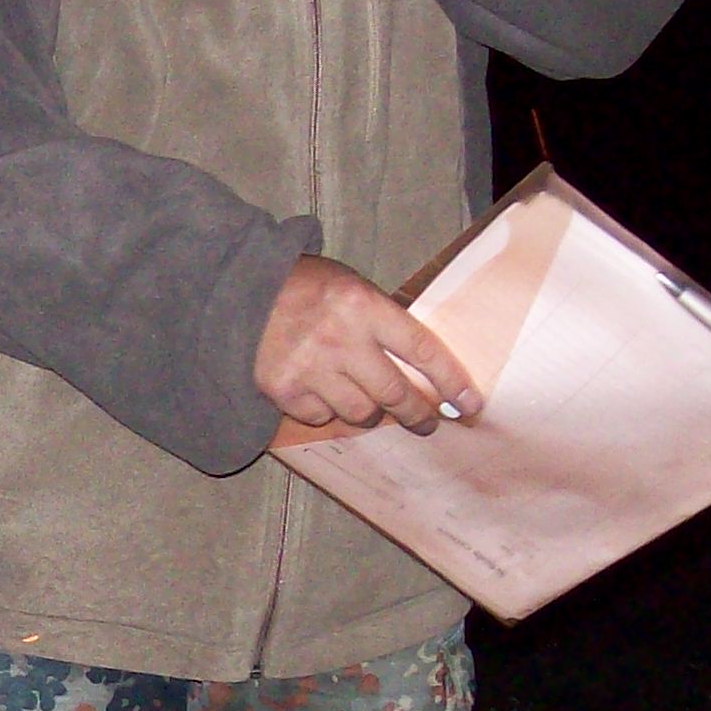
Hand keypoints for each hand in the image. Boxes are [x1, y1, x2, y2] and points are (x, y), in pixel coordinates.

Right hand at [253, 254, 480, 437]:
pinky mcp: (284, 390)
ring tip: (368, 404)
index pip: (422, 350)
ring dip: (370, 413)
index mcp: (363, 305)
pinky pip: (321, 417)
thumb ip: (383, 322)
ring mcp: (311, 368)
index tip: (470, 405)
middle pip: (395, 393)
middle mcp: (340, 339)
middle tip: (427, 422)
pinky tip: (321, 392)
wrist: (240, 293)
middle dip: (417, 414)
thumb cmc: (305, 288)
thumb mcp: (351, 288)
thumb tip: (423, 371)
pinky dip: (326, 411)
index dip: (450, 382)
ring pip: (361, 413)